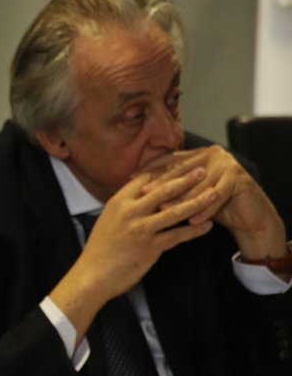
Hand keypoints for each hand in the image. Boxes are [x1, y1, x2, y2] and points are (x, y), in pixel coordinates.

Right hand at [50, 164, 216, 339]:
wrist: (92, 275)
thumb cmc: (100, 249)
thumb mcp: (108, 220)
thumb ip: (125, 207)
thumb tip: (141, 195)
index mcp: (118, 202)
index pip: (146, 178)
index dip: (166, 170)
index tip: (181, 165)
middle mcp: (130, 212)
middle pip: (164, 190)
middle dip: (187, 178)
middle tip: (203, 170)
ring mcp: (141, 229)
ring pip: (175, 211)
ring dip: (198, 201)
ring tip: (214, 193)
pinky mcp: (150, 247)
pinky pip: (178, 235)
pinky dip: (195, 230)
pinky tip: (207, 225)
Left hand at [140, 146, 286, 259]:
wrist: (246, 216)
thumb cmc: (210, 206)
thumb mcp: (185, 195)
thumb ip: (166, 188)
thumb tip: (132, 188)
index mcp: (196, 154)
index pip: (169, 159)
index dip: (149, 170)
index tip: (129, 180)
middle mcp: (211, 154)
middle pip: (181, 169)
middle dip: (161, 184)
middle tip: (143, 194)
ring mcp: (226, 163)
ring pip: (197, 184)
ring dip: (181, 199)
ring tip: (163, 210)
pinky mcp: (239, 177)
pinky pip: (217, 195)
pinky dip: (205, 210)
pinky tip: (193, 221)